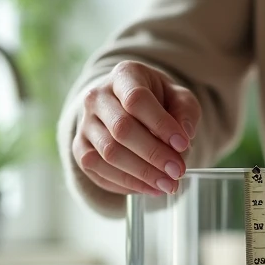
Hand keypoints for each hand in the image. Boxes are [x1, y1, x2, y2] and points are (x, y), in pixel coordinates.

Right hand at [73, 60, 200, 194]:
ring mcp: (85, 123)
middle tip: (178, 171)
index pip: (137, 100)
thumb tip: (184, 135)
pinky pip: (97, 169)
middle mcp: (97, 97)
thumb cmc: (158, 102)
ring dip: (141, 174)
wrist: (129, 108)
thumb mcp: (179, 98)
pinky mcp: (80, 147)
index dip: (161, 124)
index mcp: (123, 76)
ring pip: (108, 153)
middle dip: (153, 154)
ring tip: (168, 184)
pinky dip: (125, 183)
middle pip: (121, 129)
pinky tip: (149, 188)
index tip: (183, 144)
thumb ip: (185, 112)